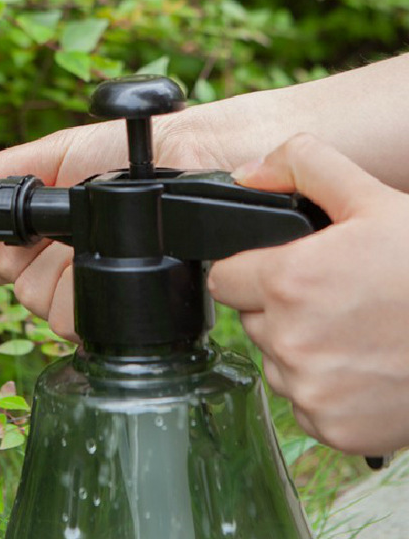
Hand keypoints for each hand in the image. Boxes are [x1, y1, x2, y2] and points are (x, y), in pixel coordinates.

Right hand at [0, 112, 223, 340]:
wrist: (189, 162)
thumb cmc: (125, 150)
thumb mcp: (54, 154)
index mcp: (39, 230)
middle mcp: (55, 263)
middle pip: (7, 278)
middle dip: (18, 250)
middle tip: (48, 223)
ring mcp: (84, 288)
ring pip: (36, 298)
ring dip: (56, 266)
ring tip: (89, 234)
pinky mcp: (113, 309)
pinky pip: (72, 316)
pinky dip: (81, 288)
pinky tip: (100, 260)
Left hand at [208, 133, 408, 454]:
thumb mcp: (373, 198)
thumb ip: (303, 166)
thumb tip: (247, 172)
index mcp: (288, 282)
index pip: (223, 279)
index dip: (249, 271)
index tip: (277, 270)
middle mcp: (290, 340)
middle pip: (250, 320)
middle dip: (277, 308)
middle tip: (329, 298)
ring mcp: (311, 390)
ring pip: (275, 363)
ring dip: (299, 350)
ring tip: (351, 332)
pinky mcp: (335, 429)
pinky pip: (304, 405)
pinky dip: (325, 392)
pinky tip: (362, 369)